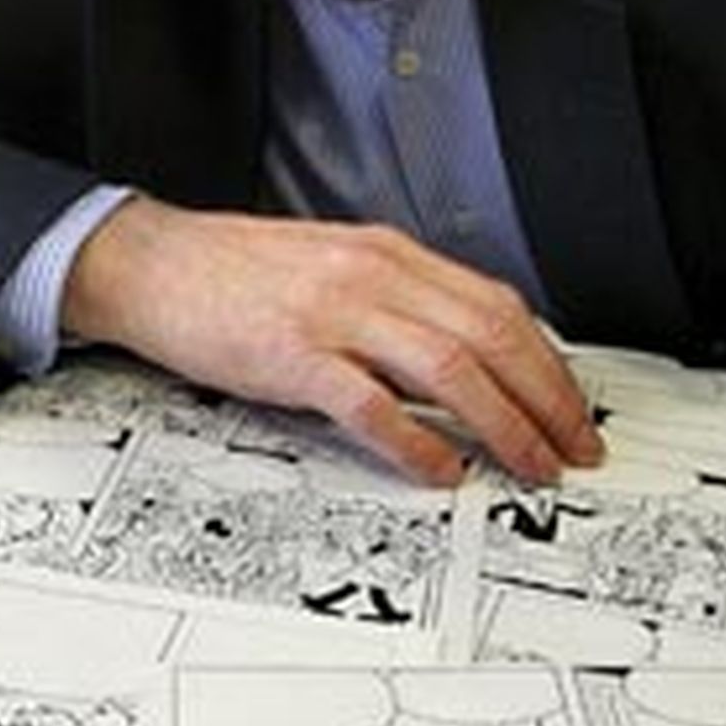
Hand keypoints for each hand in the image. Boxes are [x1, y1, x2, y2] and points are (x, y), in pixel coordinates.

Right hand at [61, 197, 603, 485]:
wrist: (152, 263)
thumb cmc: (235, 274)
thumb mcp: (335, 269)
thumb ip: (398, 306)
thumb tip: (464, 361)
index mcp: (390, 254)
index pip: (498, 306)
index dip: (549, 362)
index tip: (572, 408)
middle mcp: (374, 276)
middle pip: (491, 336)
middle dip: (546, 399)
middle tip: (573, 448)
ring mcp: (335, 314)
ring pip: (450, 368)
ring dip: (503, 425)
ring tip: (529, 465)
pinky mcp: (293, 356)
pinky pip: (373, 404)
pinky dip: (417, 443)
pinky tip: (441, 471)